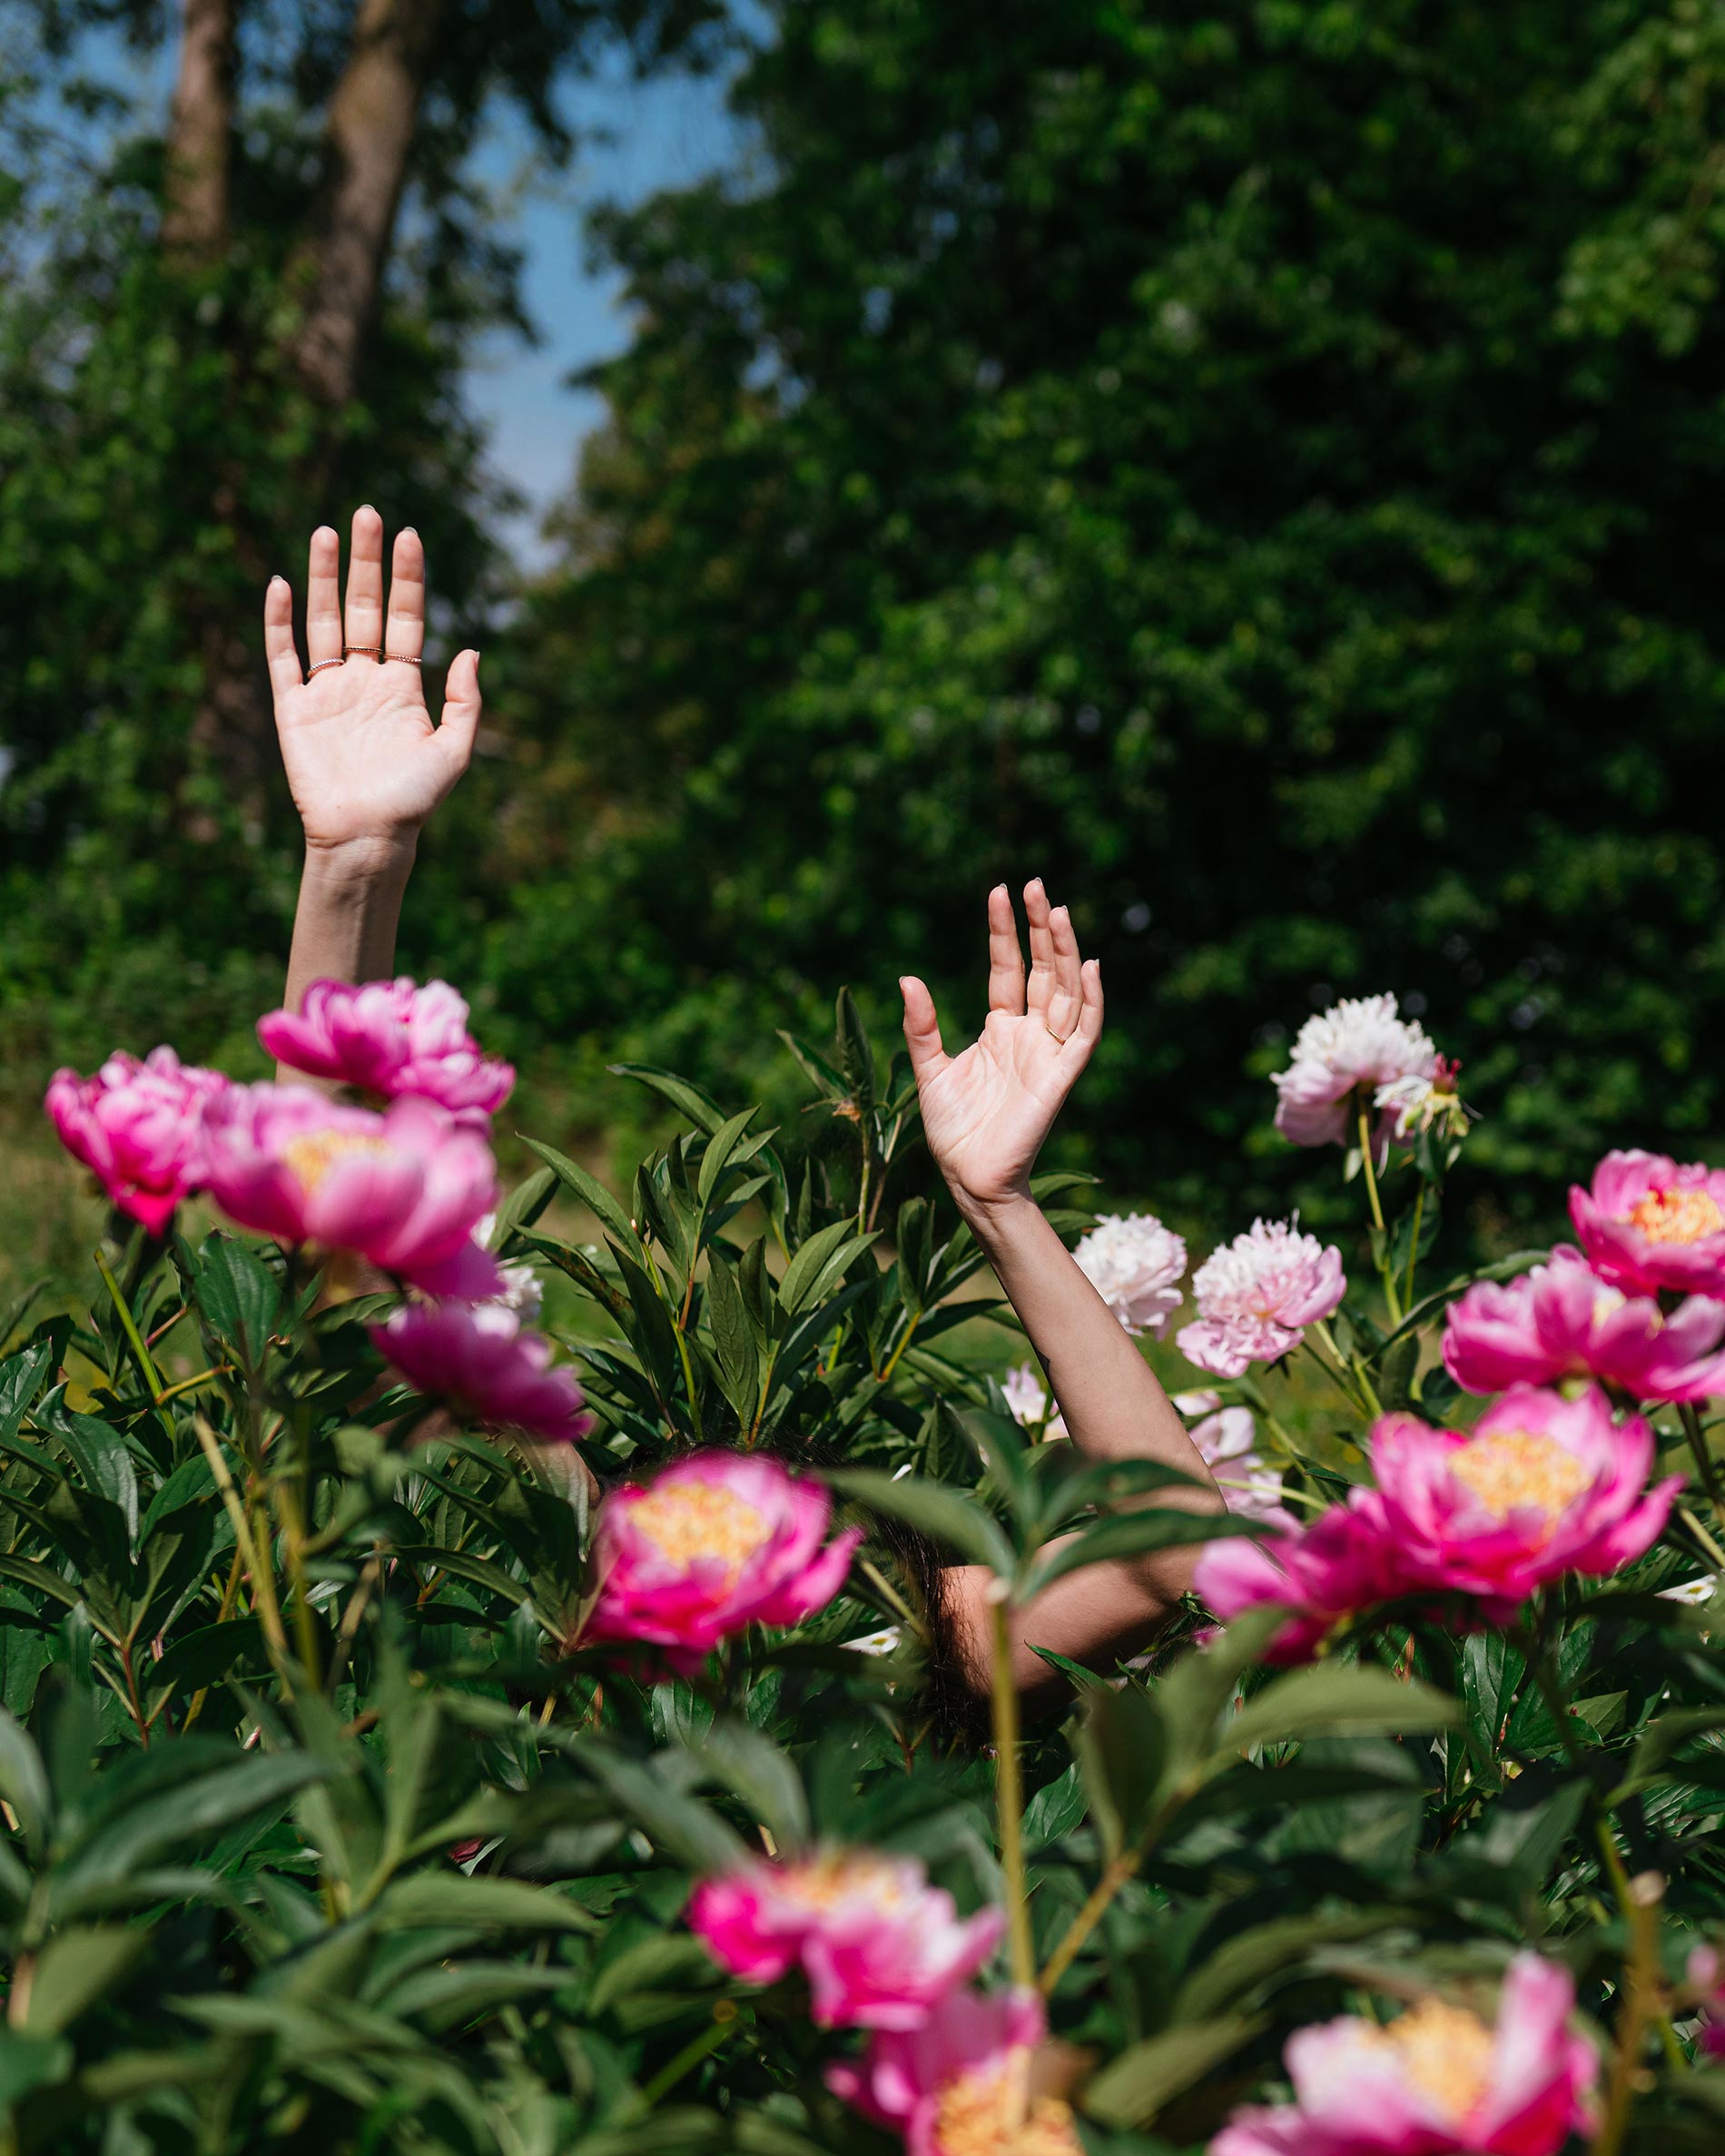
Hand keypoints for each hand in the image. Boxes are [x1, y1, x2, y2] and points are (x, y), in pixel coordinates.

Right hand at [263, 506, 480, 861]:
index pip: (404, 618)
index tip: (410, 535)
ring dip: (325, 578)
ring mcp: (327, 691)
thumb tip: (471, 649)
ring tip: (327, 532)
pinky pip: (283, 657)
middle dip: (365, 562)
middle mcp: (364, 681)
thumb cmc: (413, 801)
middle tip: (368, 513)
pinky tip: (282, 584)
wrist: (367, 836)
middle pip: (363, 608)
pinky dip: (279, 622)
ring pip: (324, 621)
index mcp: (403, 686)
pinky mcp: (293, 708)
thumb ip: (465, 701)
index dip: (407, 578)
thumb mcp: (454, 750)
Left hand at [900, 880, 1102, 1224]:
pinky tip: (1089, 967)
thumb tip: (907, 977)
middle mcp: (1028, 1035)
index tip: (1000, 891)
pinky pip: (1084, 1033)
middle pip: (1043, 970)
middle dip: (1040, 929)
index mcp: (999, 1029)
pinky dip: (1092, 1001)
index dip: (1004, 932)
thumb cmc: (952, 1129)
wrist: (969, 1176)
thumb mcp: (929, 1069)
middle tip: (1037, 885)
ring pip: (1066, 992)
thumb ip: (922, 1026)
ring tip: (1058, 911)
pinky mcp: (1061, 1076)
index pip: (1007, 969)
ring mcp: (1047, 1053)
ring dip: (1065, 953)